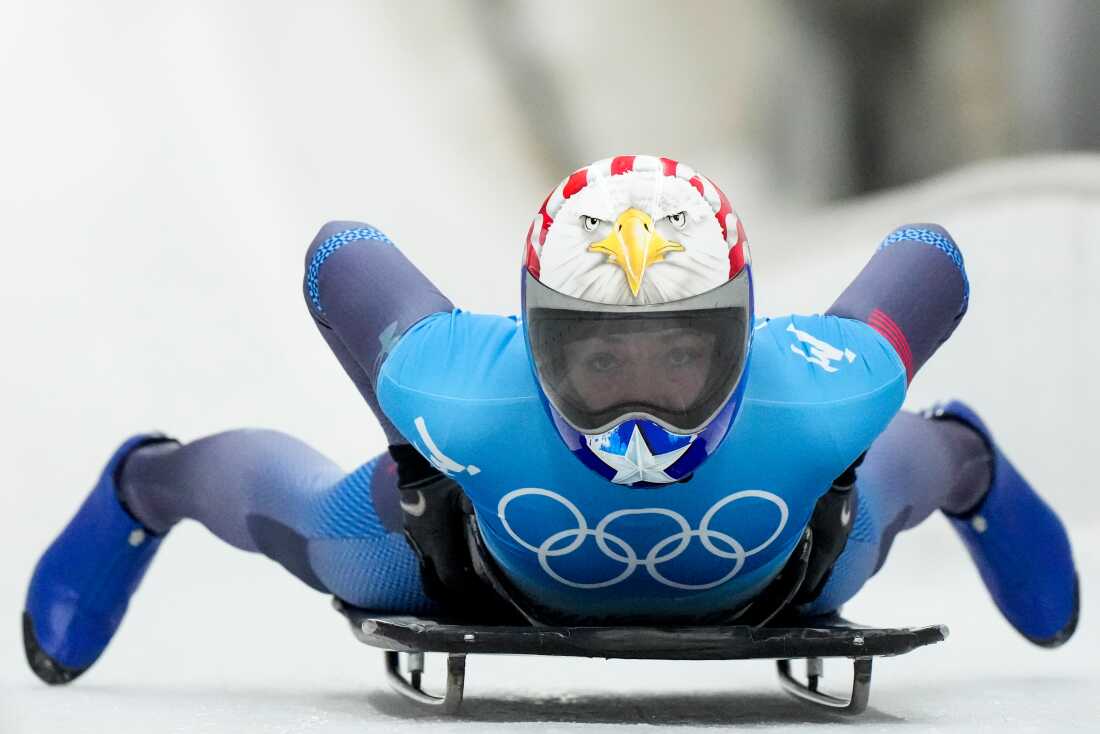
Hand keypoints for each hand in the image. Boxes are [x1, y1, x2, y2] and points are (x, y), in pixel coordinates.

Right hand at [398, 473, 479, 604]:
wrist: (414, 462)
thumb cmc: (443, 477)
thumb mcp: (468, 493)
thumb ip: (483, 513)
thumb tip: (502, 529)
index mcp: (437, 539)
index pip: (449, 578)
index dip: (465, 590)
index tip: (479, 592)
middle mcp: (422, 544)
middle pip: (435, 581)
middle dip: (452, 590)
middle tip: (472, 591)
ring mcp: (413, 538)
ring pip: (427, 569)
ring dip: (443, 573)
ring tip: (463, 573)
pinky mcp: (409, 529)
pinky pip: (423, 554)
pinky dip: (437, 559)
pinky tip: (452, 551)